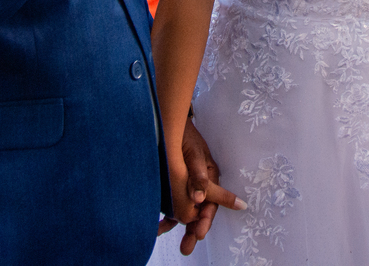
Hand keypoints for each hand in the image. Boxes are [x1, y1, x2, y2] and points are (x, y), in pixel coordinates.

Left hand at [161, 118, 244, 253]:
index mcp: (210, 178)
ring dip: (176, 223)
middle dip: (193, 230)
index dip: (204, 220)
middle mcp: (200, 184)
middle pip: (198, 212)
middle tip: (186, 248)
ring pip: (184, 210)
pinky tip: (157, 223)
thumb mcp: (193, 155)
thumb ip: (197, 177)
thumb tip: (200, 199)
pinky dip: (167, 214)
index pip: (210, 204)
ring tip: (162, 233)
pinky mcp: (174, 184)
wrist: (167, 121)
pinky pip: (172, 203)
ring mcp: (187, 185)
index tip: (199, 234)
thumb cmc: (185, 135)